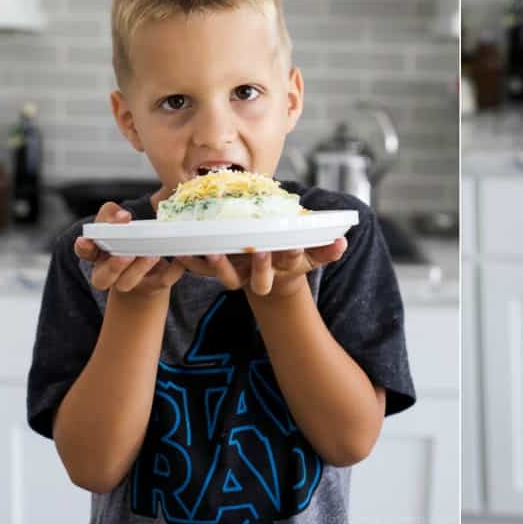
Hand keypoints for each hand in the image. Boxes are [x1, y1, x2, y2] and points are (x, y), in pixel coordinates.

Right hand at [74, 202, 183, 295]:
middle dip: (112, 266)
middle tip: (126, 253)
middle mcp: (109, 271)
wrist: (149, 273)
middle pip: (100, 278)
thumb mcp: (120, 224)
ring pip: (126, 284)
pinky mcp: (152, 286)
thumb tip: (123, 213)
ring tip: (151, 255)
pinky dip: (170, 272)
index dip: (85, 246)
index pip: (85, 250)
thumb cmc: (130, 241)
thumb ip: (115, 215)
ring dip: (138, 270)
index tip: (89, 239)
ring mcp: (130, 282)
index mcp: (99, 252)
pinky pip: (160, 282)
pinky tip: (178, 260)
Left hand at [175, 238, 347, 297]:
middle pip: (258, 280)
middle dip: (259, 267)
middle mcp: (257, 278)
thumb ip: (327, 250)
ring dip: (217, 265)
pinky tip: (179, 249)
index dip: (288, 259)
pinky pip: (200, 269)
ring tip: (209, 250)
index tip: (290, 249)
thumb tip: (343, 243)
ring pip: (226, 276)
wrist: (269, 274)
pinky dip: (189, 261)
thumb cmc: (290, 258)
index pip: (287, 265)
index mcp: (281, 271)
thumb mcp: (311, 255)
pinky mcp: (216, 271)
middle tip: (258, 250)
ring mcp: (237, 275)